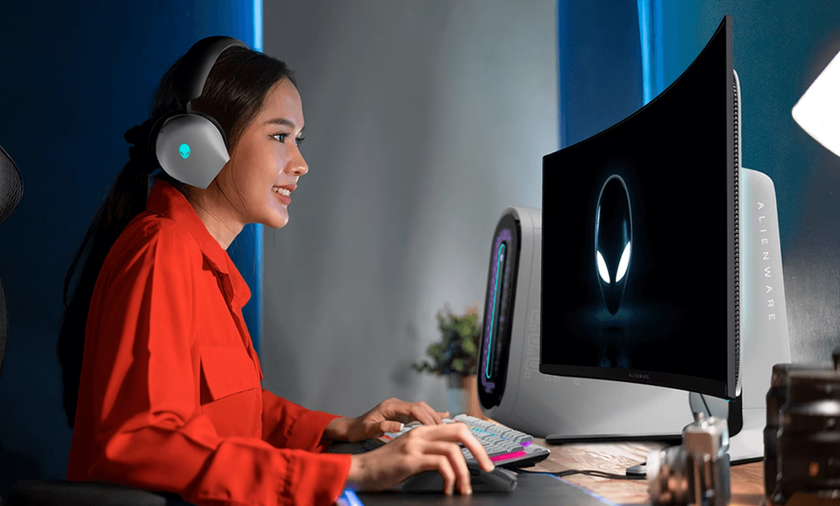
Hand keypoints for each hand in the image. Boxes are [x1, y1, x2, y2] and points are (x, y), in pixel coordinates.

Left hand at [325, 397, 448, 442]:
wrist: (351, 428)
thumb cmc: (358, 430)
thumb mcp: (368, 430)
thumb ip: (383, 426)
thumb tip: (399, 426)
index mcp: (390, 406)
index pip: (413, 409)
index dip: (426, 418)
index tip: (434, 428)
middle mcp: (396, 404)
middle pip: (421, 407)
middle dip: (434, 418)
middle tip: (445, 430)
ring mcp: (400, 408)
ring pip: (422, 409)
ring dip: (434, 417)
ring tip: (446, 427)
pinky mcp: (402, 414)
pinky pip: (419, 413)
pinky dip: (431, 415)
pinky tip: (443, 416)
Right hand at [345, 422, 494, 494]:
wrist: (361, 470)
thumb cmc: (386, 465)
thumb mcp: (412, 453)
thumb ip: (431, 451)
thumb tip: (455, 459)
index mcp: (423, 430)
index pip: (458, 427)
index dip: (475, 442)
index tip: (484, 459)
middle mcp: (420, 433)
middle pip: (460, 431)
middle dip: (479, 450)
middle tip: (488, 468)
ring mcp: (415, 444)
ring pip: (453, 450)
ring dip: (464, 472)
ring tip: (463, 488)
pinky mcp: (410, 459)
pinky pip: (440, 464)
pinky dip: (450, 478)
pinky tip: (448, 489)